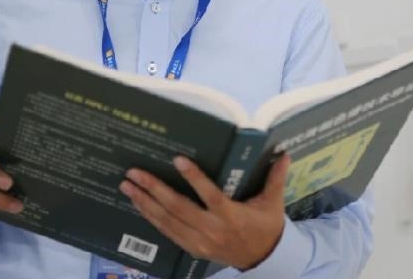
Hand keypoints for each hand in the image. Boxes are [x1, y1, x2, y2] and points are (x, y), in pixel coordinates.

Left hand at [120, 154, 290, 270]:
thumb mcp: (273, 203)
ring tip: (128, 186)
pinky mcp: (192, 249)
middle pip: (179, 208)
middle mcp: (212, 229)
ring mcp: (200, 242)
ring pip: (167, 221)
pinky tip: (139, 204)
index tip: (177, 159)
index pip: (210, 195)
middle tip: (134, 173)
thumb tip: (283, 152)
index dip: (194, 178)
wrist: (263, 259)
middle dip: (154, 189)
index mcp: (232, 215)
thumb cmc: (266, 226)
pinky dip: (151, 218)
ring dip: (145, 203)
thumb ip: (276, 177)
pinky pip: (167, 232)